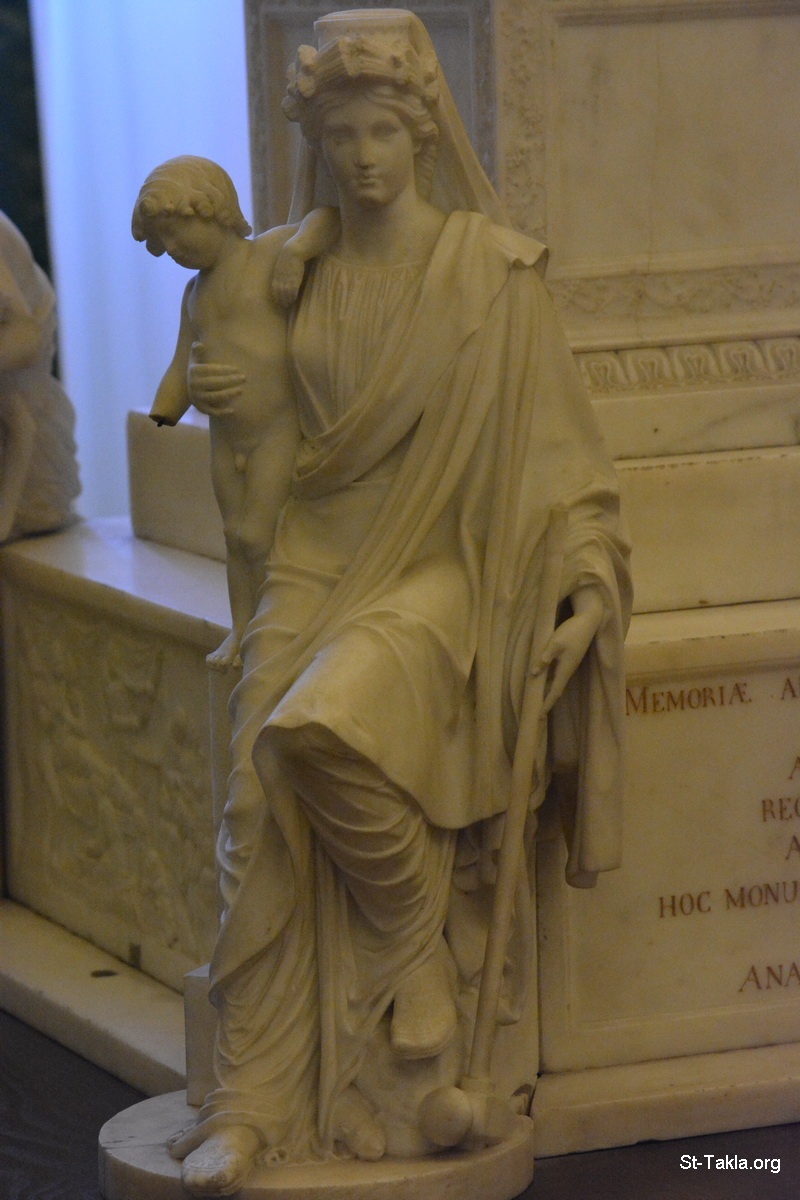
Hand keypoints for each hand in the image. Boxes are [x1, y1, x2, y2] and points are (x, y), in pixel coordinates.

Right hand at [187, 343, 244, 415]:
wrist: (186, 388)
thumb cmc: (197, 370)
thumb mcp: (195, 358)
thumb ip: (197, 350)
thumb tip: (200, 344)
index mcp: (194, 372)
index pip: (210, 370)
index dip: (223, 369)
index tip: (236, 369)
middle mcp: (194, 385)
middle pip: (214, 383)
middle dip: (230, 380)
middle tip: (244, 378)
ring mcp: (197, 398)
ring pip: (215, 397)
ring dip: (229, 394)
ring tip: (241, 390)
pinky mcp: (201, 409)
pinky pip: (212, 412)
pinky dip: (222, 412)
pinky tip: (233, 410)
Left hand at [271, 246, 305, 307]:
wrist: (293, 250)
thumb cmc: (289, 254)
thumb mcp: (281, 263)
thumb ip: (280, 270)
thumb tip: (280, 275)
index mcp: (276, 274)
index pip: (274, 288)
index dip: (276, 295)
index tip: (277, 301)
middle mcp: (280, 278)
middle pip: (279, 292)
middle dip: (281, 300)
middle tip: (283, 306)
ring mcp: (288, 278)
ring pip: (286, 293)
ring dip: (287, 300)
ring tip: (288, 305)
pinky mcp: (295, 279)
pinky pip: (293, 290)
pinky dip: (293, 296)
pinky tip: (294, 299)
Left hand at [535, 585, 604, 713]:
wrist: (588, 621)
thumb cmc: (572, 632)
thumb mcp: (555, 644)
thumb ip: (544, 658)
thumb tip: (533, 674)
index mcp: (565, 669)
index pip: (555, 691)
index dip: (547, 703)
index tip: (540, 716)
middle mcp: (567, 670)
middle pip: (555, 689)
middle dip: (546, 700)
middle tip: (536, 712)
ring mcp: (569, 664)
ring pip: (555, 681)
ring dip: (547, 690)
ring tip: (536, 698)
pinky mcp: (568, 657)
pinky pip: (556, 673)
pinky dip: (548, 679)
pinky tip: (541, 678)